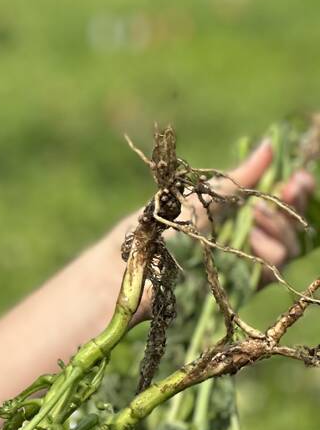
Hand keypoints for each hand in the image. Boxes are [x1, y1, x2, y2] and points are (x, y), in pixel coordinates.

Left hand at [116, 139, 314, 321]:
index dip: (295, 190)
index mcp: (235, 216)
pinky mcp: (238, 285)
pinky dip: (270, 249)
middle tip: (289, 187)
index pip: (279, 203)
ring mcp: (243, 263)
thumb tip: (270, 144)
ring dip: (280, 225)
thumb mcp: (201, 195)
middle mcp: (244, 240)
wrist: (132, 260)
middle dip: (294, 203)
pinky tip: (254, 238)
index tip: (298, 176)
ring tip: (258, 214)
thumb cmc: (157, 225)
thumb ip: (238, 178)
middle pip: (289, 224)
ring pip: (286, 247)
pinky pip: (272, 269)